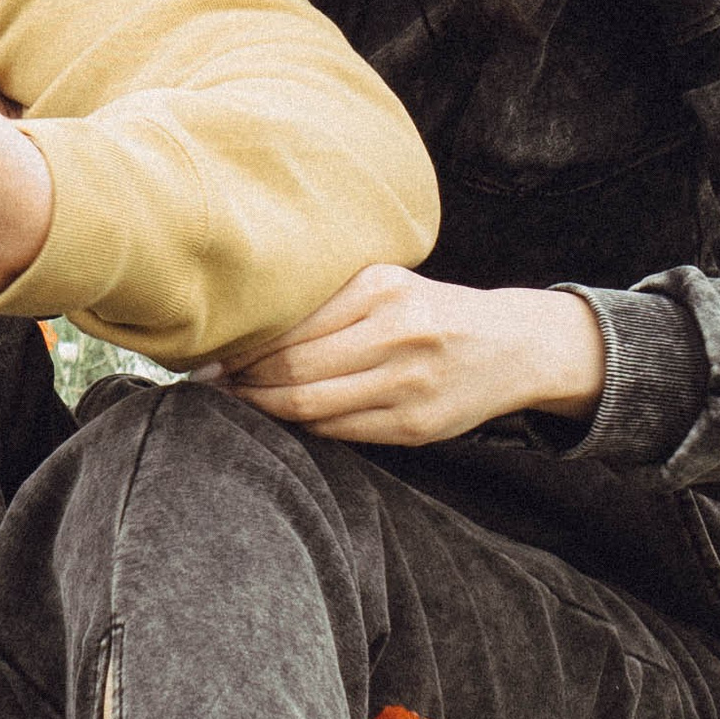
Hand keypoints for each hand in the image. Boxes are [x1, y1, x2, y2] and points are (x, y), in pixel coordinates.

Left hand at [213, 267, 606, 446]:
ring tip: (234, 402)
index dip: (242, 346)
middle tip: (206, 383)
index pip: (291, 324)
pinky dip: (303, 426)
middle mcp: (396, 334)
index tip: (209, 353)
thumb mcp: (388, 287)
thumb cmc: (432, 312)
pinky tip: (282, 417)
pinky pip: (339, 431)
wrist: (513, 347)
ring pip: (310, 406)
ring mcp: (407, 385)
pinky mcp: (415, 426)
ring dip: (263, 408)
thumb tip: (244, 329)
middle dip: (242, 381)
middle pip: (293, 368)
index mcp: (381, 290)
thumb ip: (328, 303)